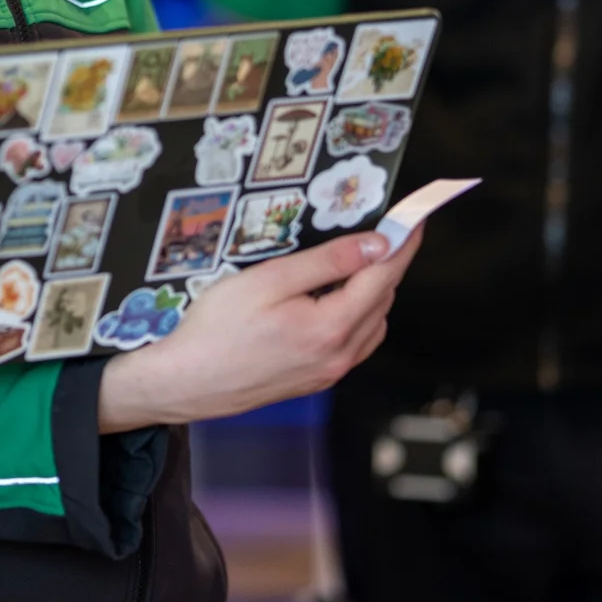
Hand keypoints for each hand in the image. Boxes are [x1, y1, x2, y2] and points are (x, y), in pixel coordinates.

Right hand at [97, 225, 417, 431]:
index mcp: (331, 328)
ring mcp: (329, 372)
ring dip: (372, 291)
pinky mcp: (316, 380)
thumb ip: (326, 262)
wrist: (185, 382)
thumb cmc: (216, 330)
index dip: (403, 243)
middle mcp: (339, 356)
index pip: (383, 276)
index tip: (416, 219)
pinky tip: (331, 301)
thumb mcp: (268, 280)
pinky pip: (355, 343)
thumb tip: (376, 246)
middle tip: (380, 232)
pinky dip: (357, 316)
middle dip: (386, 264)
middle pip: (383, 300)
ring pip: (373, 324)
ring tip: (349, 265)